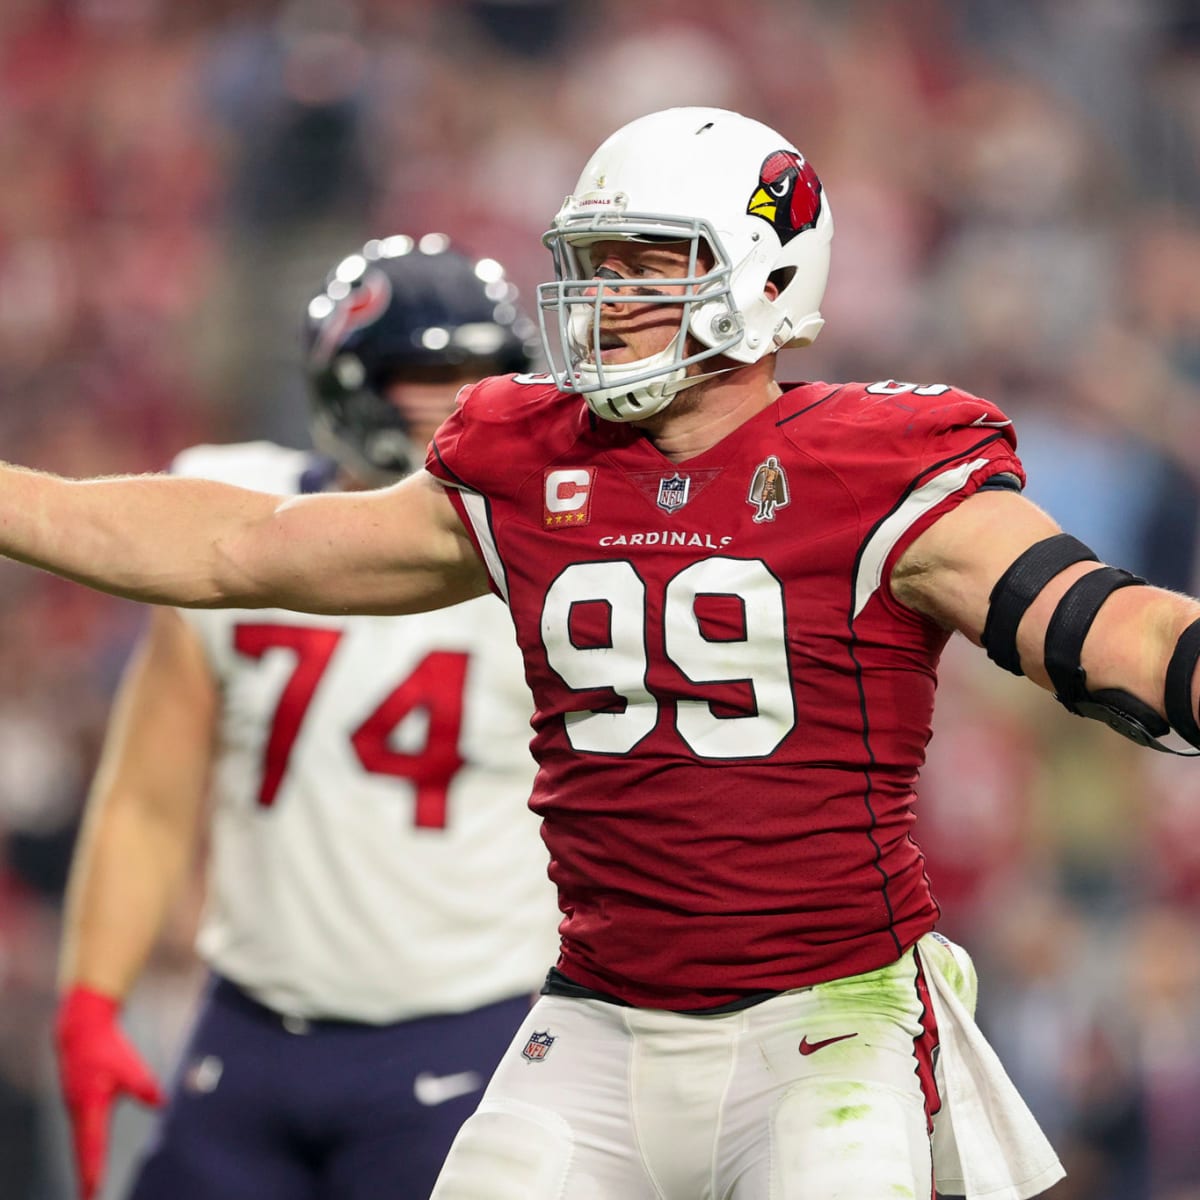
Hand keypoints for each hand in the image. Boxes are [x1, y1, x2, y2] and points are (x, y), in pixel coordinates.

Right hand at [54, 985, 163, 1199]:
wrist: (83, 1030)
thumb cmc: (106, 1048)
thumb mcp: (126, 1065)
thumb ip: (143, 1086)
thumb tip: (162, 1104)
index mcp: (89, 1106)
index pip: (92, 1146)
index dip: (93, 1170)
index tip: (94, 1192)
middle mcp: (78, 1111)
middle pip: (83, 1151)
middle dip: (87, 1177)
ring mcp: (76, 1108)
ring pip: (82, 1143)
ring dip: (86, 1165)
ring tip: (91, 1189)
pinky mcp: (79, 1103)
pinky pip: (83, 1133)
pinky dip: (87, 1150)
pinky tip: (90, 1161)